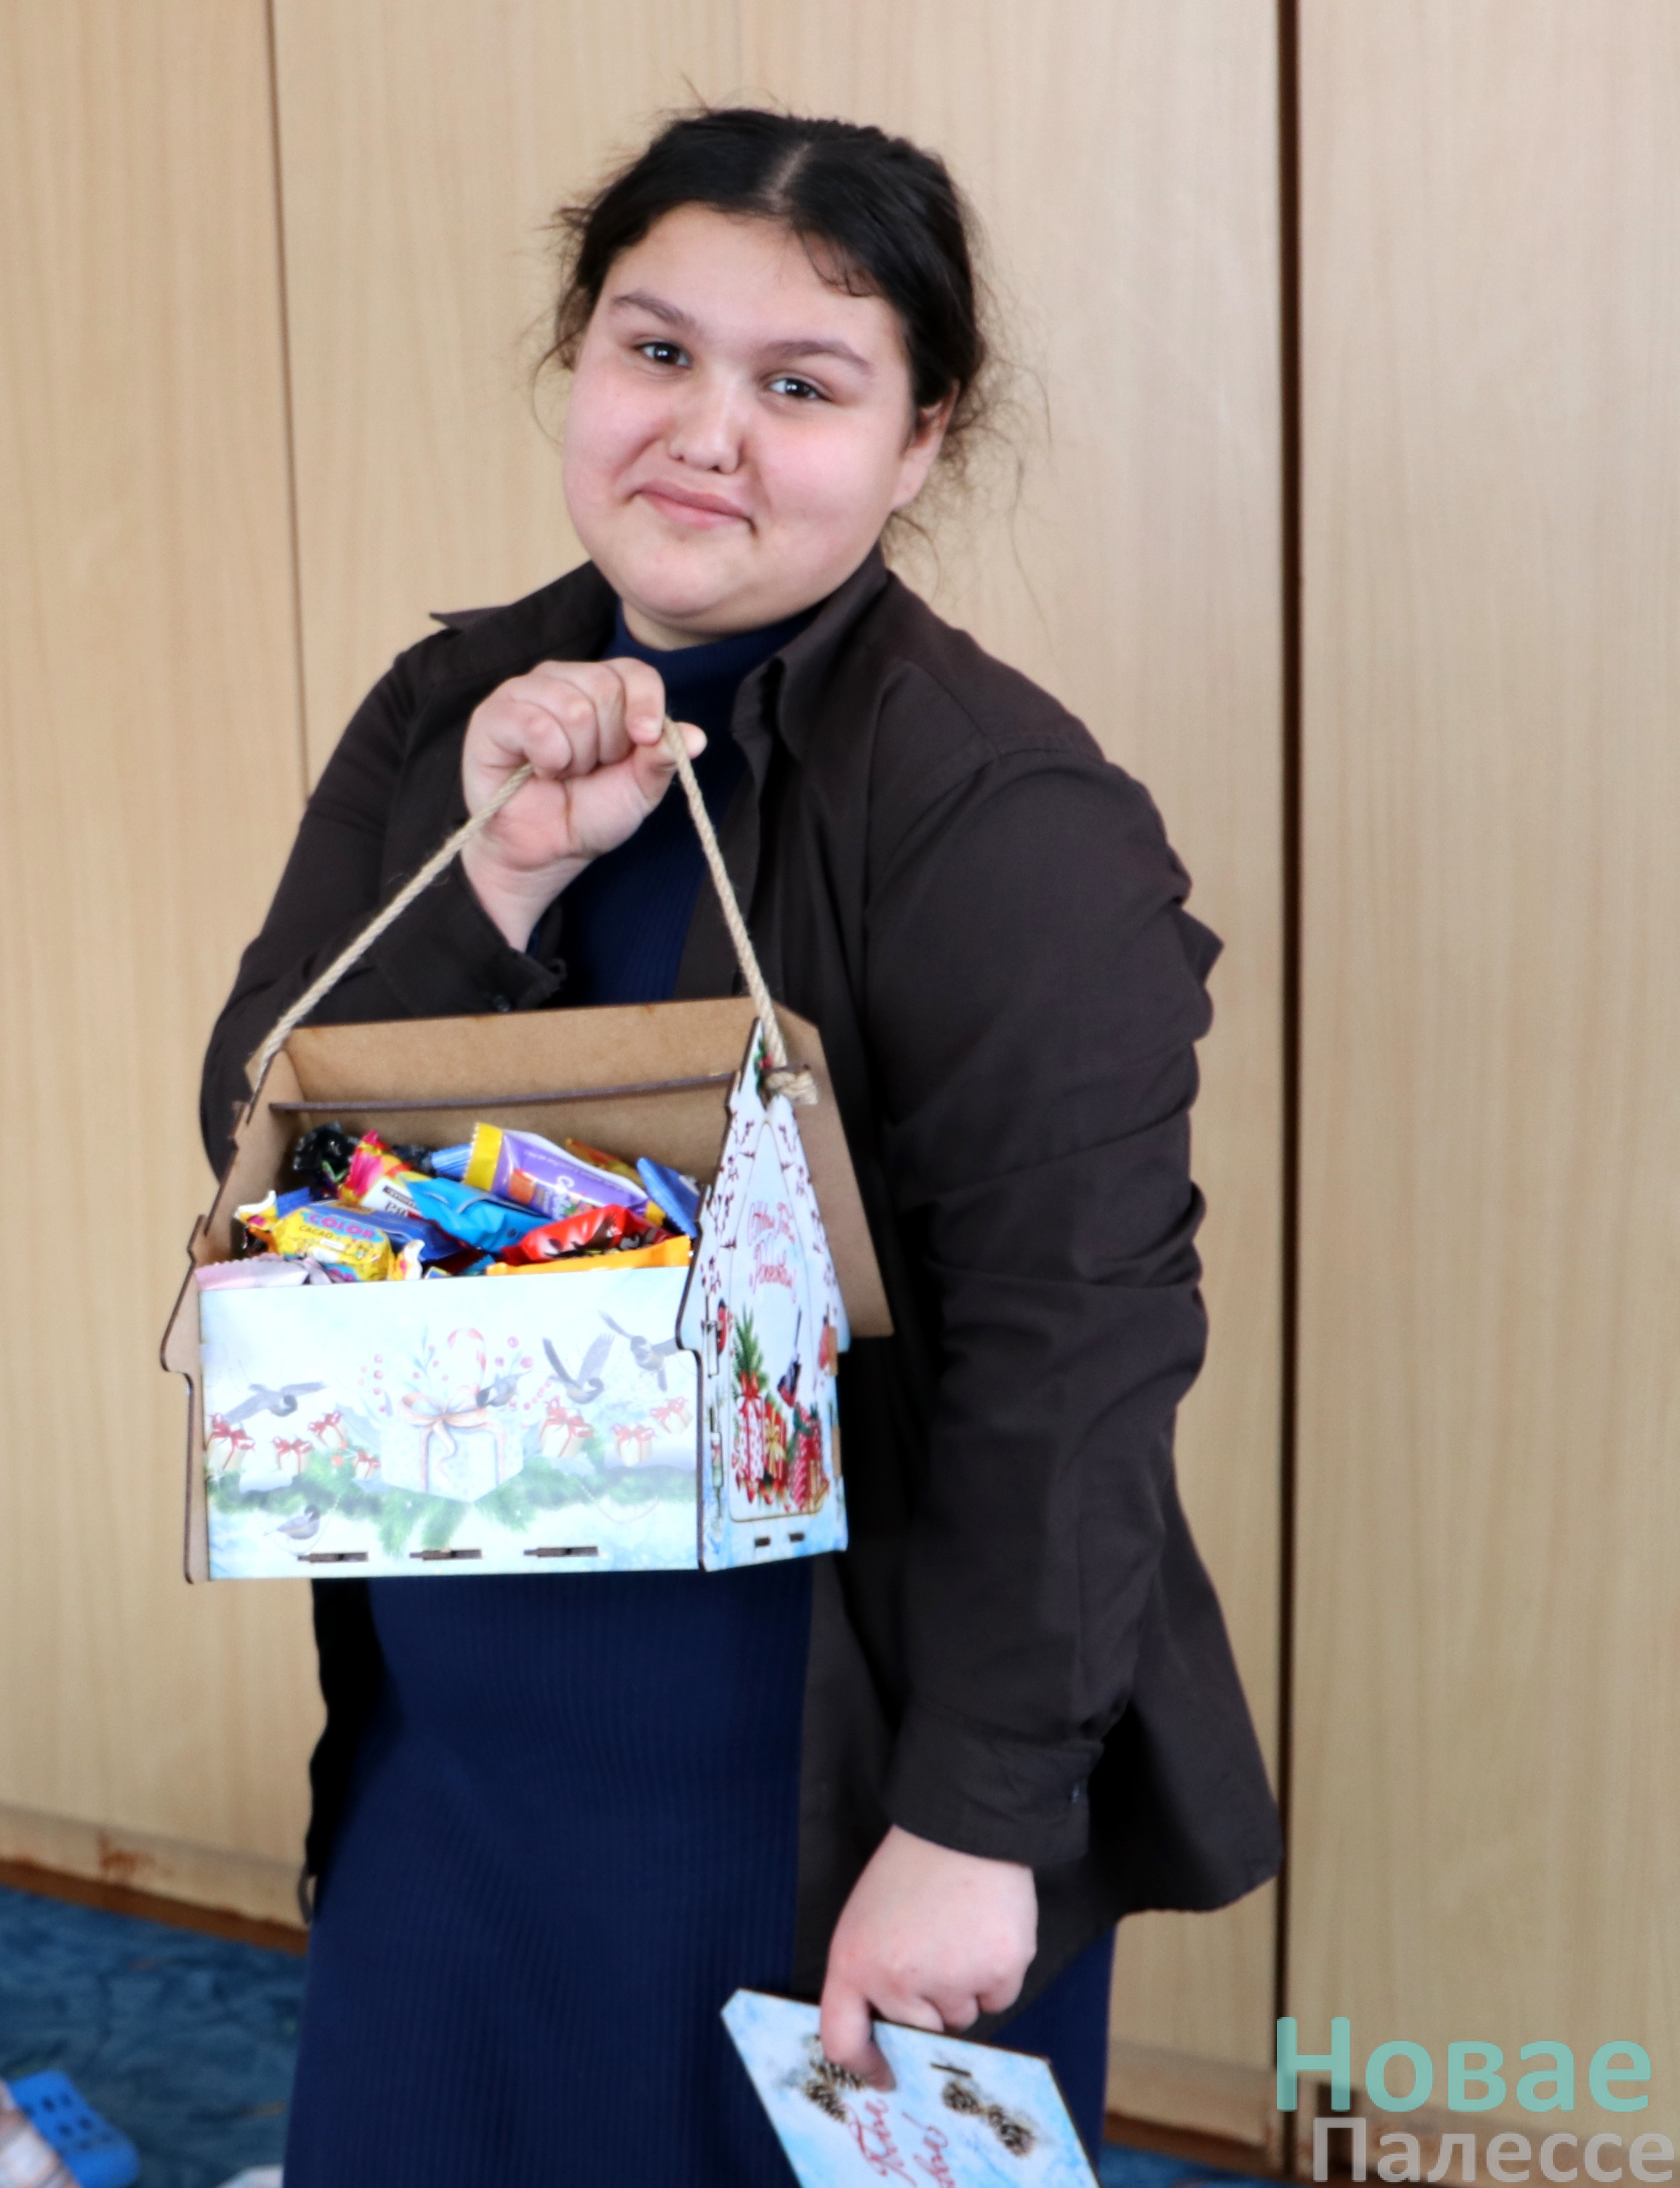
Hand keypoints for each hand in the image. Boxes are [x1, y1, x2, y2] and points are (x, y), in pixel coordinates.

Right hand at [458, 657, 705, 946]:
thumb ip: (662, 757)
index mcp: (601, 689)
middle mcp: (562, 680)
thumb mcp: (638, 787)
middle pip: (605, 689)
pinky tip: (539, 770)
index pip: (634, 672)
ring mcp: (525, 693)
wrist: (547, 852)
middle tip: (588, 769)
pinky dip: (548, 758)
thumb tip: (697, 737)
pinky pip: (535, 723)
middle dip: (607, 744)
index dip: (645, 705)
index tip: (644, 741)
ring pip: (572, 707)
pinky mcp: (494, 715)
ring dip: (576, 756)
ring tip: (562, 771)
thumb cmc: (589, 813)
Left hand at [818, 1825, 1037, 2089]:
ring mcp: (950, 1979)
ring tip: (961, 1929)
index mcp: (853, 1962)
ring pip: (961, 2018)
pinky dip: (997, 1975)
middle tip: (937, 1954)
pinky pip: (998, 2000)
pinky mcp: (998, 1971)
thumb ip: (870, 1975)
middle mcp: (897, 1980)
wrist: (963, 1823)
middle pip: (918, 2032)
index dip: (864, 2065)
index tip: (884, 2075)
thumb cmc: (911, 1868)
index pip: (843, 2040)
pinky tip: (988, 1930)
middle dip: (929, 2008)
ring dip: (964, 1988)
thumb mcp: (865, 1917)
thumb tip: (888, 2038)